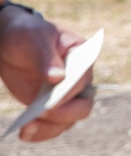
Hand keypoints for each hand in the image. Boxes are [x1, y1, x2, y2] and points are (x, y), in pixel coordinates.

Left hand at [0, 9, 93, 141]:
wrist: (12, 44)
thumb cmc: (28, 34)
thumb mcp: (36, 39)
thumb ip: (46, 57)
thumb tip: (59, 78)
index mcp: (83, 56)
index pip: (83, 78)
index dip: (70, 92)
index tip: (52, 101)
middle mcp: (79, 79)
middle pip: (83, 105)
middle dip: (65, 113)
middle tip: (43, 113)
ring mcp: (65, 95)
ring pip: (68, 120)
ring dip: (49, 127)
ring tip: (27, 129)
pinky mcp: (51, 106)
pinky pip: (52, 125)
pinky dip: (40, 131)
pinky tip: (24, 132)